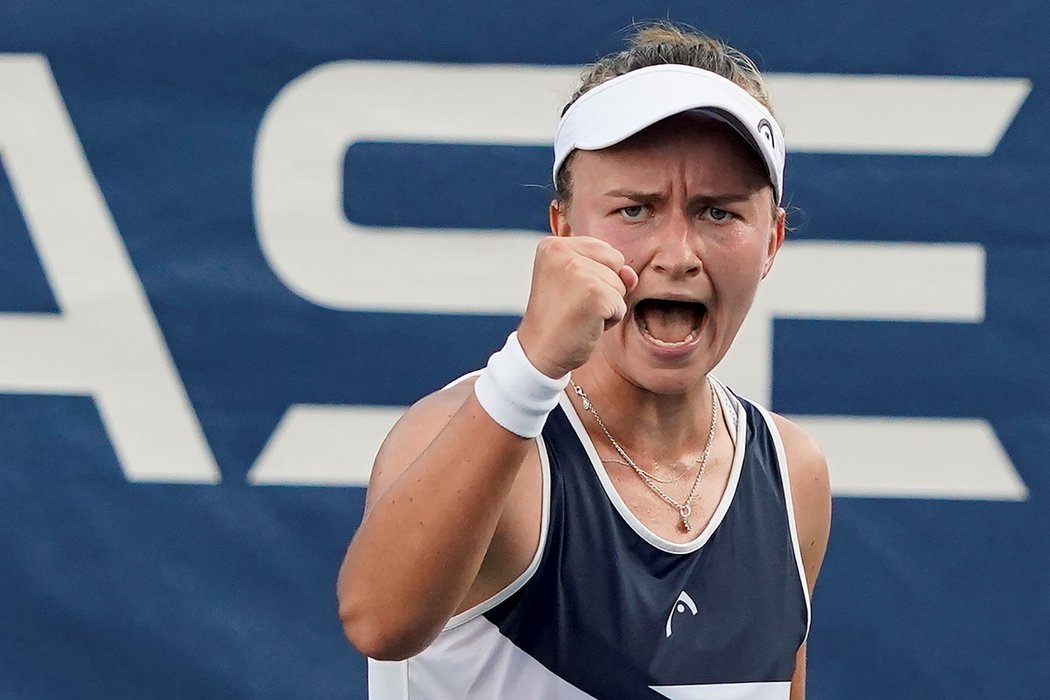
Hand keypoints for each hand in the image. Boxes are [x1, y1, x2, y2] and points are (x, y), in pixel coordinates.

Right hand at [516, 236, 637, 378]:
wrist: (539, 352)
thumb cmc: (559, 318)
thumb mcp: (580, 283)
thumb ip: (607, 269)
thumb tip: (631, 275)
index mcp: (554, 245)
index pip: (604, 250)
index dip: (597, 276)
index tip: (568, 293)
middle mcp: (562, 252)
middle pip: (615, 262)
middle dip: (606, 287)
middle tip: (574, 305)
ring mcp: (578, 271)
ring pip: (620, 285)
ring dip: (607, 305)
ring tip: (578, 315)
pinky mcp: (593, 294)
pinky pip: (620, 305)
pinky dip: (609, 320)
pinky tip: (585, 325)